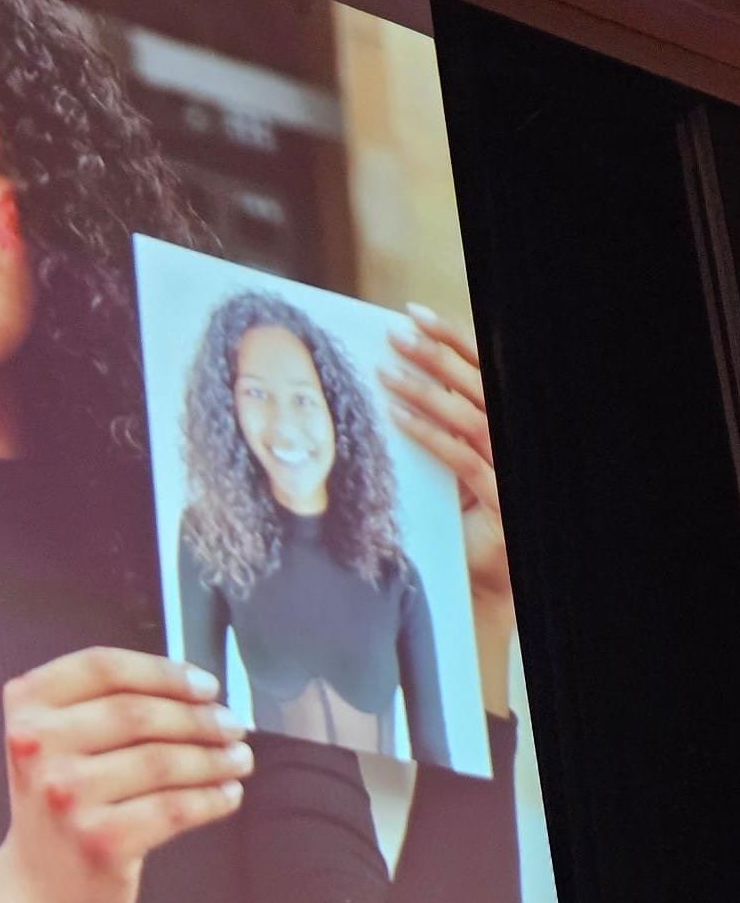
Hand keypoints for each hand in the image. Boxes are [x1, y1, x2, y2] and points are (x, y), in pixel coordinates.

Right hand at [0, 647, 251, 902]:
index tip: (205, 685)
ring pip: (163, 761)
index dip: (163, 671)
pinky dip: (211, 798)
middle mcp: (38, 748)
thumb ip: (100, 703)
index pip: (103, 667)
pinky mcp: (101, 840)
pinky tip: (228, 795)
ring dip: (214, 758)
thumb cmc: (61, 808)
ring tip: (238, 759)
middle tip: (232, 726)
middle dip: (200, 717)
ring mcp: (67, 796)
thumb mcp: (55, 742)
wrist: (37, 892)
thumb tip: (196, 691)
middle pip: (138, 713)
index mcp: (26, 708)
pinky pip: (175, 808)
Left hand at [380, 305, 513, 717]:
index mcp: (503, 427)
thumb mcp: (452, 471)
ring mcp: (510, 468)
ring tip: (388, 369)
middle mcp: (513, 441)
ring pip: (470, 414)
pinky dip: (429, 434)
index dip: (453, 339)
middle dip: (437, 353)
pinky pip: (462, 457)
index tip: (417, 315)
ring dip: (427, 389)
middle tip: (396, 332)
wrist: (483, 587)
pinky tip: (398, 418)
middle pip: (480, 383)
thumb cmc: (466, 528)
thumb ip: (441, 432)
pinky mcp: (499, 499)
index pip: (483, 370)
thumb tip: (400, 389)